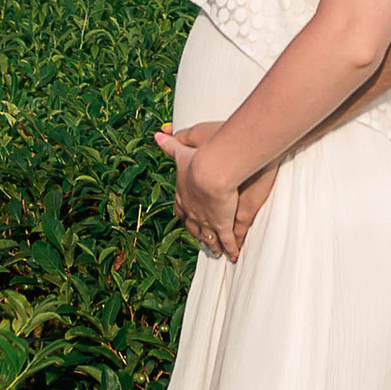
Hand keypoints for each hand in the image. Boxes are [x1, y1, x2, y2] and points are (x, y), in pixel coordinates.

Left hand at [154, 125, 276, 262]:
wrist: (211, 170)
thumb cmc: (199, 159)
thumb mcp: (182, 150)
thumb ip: (170, 145)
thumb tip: (157, 135)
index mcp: (184, 194)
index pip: (181, 208)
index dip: (184, 213)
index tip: (185, 217)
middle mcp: (192, 211)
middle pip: (193, 226)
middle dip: (196, 232)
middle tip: (199, 238)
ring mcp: (207, 219)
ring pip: (209, 236)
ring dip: (212, 244)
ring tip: (215, 251)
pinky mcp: (223, 223)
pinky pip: (226, 240)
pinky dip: (229, 247)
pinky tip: (233, 254)